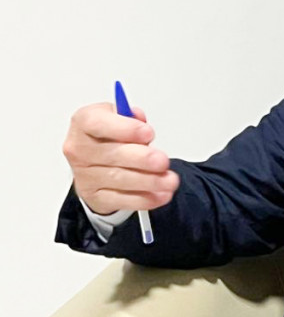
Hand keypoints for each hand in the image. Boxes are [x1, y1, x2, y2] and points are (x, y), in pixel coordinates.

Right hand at [62, 102, 179, 214]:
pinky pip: (121, 200)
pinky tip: (161, 194)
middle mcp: (80, 149)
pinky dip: (145, 198)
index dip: (124, 129)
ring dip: (149, 180)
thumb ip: (130, 116)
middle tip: (163, 161)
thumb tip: (138, 118)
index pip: (97, 123)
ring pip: (119, 179)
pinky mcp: (96, 196)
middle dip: (142, 159)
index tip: (148, 133)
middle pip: (112, 155)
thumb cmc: (110, 136)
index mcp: (83, 123)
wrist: (96, 163)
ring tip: (170, 180)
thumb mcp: (119, 117)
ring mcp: (86, 175)